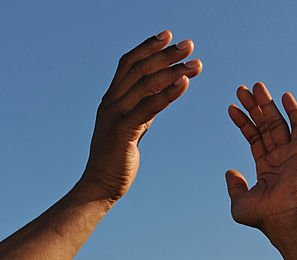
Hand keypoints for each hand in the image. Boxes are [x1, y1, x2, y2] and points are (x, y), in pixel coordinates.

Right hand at [80, 31, 201, 203]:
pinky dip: (168, 93)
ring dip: (173, 70)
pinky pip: (149, 107)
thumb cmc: (116, 162)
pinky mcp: (123, 131)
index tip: (168, 36)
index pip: (129, 64)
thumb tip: (157, 98)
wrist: (100, 187)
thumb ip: (141, 112)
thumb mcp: (130, 130)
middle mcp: (111, 103)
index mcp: (111, 100)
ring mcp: (115, 116)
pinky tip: (185, 84)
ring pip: (146, 84)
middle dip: (166, 54)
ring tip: (196, 63)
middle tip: (190, 45)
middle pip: (140, 68)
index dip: (148, 47)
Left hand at [226, 84, 296, 234]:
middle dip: (253, 107)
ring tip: (256, 86)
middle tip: (241, 90)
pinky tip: (284, 96)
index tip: (231, 108)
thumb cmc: (263, 216)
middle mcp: (278, 158)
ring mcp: (290, 153)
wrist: (281, 219)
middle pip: (264, 125)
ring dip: (267, 104)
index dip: (243, 122)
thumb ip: (234, 186)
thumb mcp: (240, 202)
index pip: (253, 138)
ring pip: (277, 122)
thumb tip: (230, 171)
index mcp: (265, 168)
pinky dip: (293, 110)